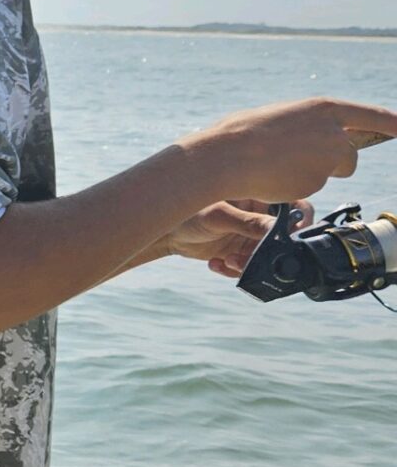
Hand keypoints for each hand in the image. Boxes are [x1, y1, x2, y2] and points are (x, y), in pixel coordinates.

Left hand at [156, 198, 306, 278]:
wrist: (165, 232)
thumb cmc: (188, 211)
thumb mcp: (219, 215)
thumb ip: (248, 223)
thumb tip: (276, 231)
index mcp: (260, 196)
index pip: (295, 208)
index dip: (301, 224)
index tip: (292, 239)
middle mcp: (260, 216)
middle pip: (284, 237)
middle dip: (269, 251)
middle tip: (248, 256)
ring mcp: (252, 236)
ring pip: (267, 257)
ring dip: (250, 264)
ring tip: (227, 262)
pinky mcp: (241, 253)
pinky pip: (250, 267)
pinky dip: (236, 270)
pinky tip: (216, 263)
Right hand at [184, 100, 396, 204]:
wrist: (228, 155)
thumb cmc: (244, 132)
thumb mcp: (280, 116)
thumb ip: (303, 126)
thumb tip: (305, 142)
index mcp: (324, 109)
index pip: (371, 116)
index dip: (392, 123)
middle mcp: (334, 134)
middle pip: (348, 156)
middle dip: (332, 163)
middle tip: (297, 160)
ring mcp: (327, 160)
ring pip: (325, 175)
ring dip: (308, 175)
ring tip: (276, 166)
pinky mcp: (316, 184)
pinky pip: (307, 189)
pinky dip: (293, 186)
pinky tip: (272, 178)